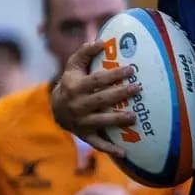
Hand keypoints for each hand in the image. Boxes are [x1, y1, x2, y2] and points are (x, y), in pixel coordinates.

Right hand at [50, 41, 143, 159]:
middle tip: (138, 88)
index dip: (113, 75)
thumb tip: (101, 41)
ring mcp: (82, 122)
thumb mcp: (73, 66)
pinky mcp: (85, 135)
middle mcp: (78, 105)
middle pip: (102, 99)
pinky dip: (109, 149)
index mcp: (76, 87)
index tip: (131, 70)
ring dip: (117, 119)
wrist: (56, 109)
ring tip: (134, 116)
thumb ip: (85, 53)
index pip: (97, 80)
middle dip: (120, 94)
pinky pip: (97, 144)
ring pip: (101, 121)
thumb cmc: (71, 83)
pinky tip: (123, 152)